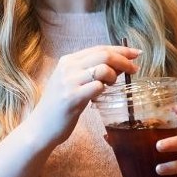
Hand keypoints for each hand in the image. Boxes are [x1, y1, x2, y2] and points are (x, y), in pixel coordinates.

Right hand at [24, 44, 139, 150]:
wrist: (41, 127)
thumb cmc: (60, 106)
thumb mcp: (73, 82)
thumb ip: (91, 71)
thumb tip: (119, 64)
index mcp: (67, 60)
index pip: (99, 48)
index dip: (120, 49)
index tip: (135, 53)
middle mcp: (67, 67)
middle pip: (103, 54)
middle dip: (124, 60)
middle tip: (135, 68)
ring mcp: (69, 82)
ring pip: (103, 68)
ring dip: (114, 76)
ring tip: (112, 85)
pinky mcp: (72, 98)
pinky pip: (98, 86)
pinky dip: (105, 89)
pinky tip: (101, 94)